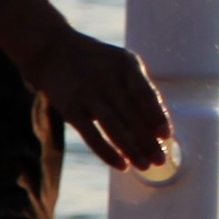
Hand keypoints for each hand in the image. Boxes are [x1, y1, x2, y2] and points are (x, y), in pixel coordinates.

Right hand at [19, 29, 173, 172]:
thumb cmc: (98, 62)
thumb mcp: (122, 63)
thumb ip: (141, 88)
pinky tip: (122, 165)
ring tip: (145, 166)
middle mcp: (107, 78)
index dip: (156, 116)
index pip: (144, 93)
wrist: (52, 52)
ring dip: (132, 150)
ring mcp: (88, 94)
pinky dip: (107, 152)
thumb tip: (160, 125)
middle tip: (161, 160)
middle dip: (148, 140)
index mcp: (125, 65)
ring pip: (114, 128)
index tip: (166, 136)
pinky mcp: (71, 110)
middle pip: (131, 115)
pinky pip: (92, 135)